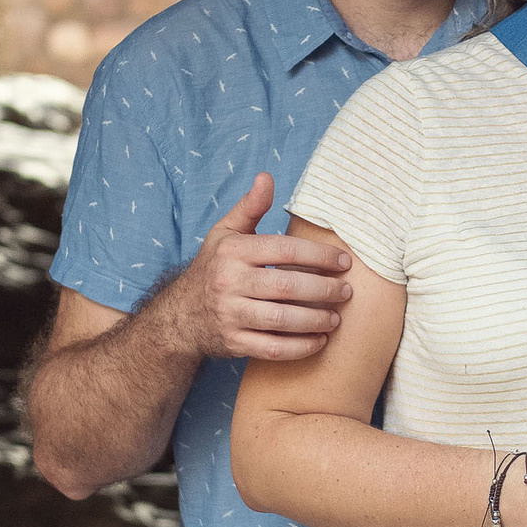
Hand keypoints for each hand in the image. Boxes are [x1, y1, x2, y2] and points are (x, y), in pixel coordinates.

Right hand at [161, 174, 353, 361]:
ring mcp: (230, 315)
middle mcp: (229, 283)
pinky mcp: (233, 343)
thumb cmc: (212, 268)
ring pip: (283, 320)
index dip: (319, 256)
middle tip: (347, 292)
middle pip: (288, 287)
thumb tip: (267, 177)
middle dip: (324, 290)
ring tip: (336, 317)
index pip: (285, 250)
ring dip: (316, 320)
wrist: (180, 316)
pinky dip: (300, 347)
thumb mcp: (225, 233)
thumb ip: (250, 207)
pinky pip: (273, 348)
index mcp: (233, 252)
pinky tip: (319, 340)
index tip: (344, 262)